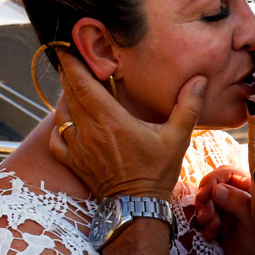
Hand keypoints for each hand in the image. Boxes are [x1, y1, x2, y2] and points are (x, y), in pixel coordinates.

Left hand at [49, 50, 203, 199]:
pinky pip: (55, 138)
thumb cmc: (157, 172)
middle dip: (67, 74)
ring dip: (64, 98)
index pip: (82, 84)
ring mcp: (78, 148)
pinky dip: (58, 126)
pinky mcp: (74, 162)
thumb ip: (187, 106)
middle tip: (69, 58)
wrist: (137, 207)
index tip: (66, 47)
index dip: (72, 63)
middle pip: (69, 94)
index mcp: (111, 120)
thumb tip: (199, 80)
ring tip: (72, 87)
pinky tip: (67, 120)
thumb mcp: (177, 138)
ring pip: (61, 114)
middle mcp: (90, 131)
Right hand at [195, 167, 254, 254]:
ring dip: (204, 213)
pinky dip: (205, 226)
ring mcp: (227, 210)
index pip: (226, 174)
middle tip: (206, 216)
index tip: (204, 195)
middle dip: (206, 200)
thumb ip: (237, 202)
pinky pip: (205, 219)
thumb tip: (217, 189)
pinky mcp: (218, 224)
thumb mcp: (253, 220)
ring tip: (212, 227)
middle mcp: (237, 196)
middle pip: (212, 186)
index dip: (212, 181)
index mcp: (249, 189)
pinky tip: (211, 235)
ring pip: (206, 202)